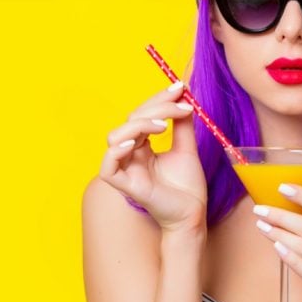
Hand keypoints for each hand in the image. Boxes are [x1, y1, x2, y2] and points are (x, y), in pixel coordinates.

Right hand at [98, 81, 206, 234]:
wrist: (193, 214)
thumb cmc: (187, 187)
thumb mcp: (186, 148)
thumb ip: (182, 124)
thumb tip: (184, 96)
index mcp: (142, 146)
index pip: (142, 114)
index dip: (159, 99)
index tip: (180, 87)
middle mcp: (131, 155)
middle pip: (131, 120)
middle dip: (155, 107)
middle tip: (181, 103)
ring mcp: (126, 170)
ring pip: (116, 138)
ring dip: (139, 125)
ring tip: (163, 126)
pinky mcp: (125, 186)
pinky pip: (108, 167)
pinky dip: (117, 152)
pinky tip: (136, 143)